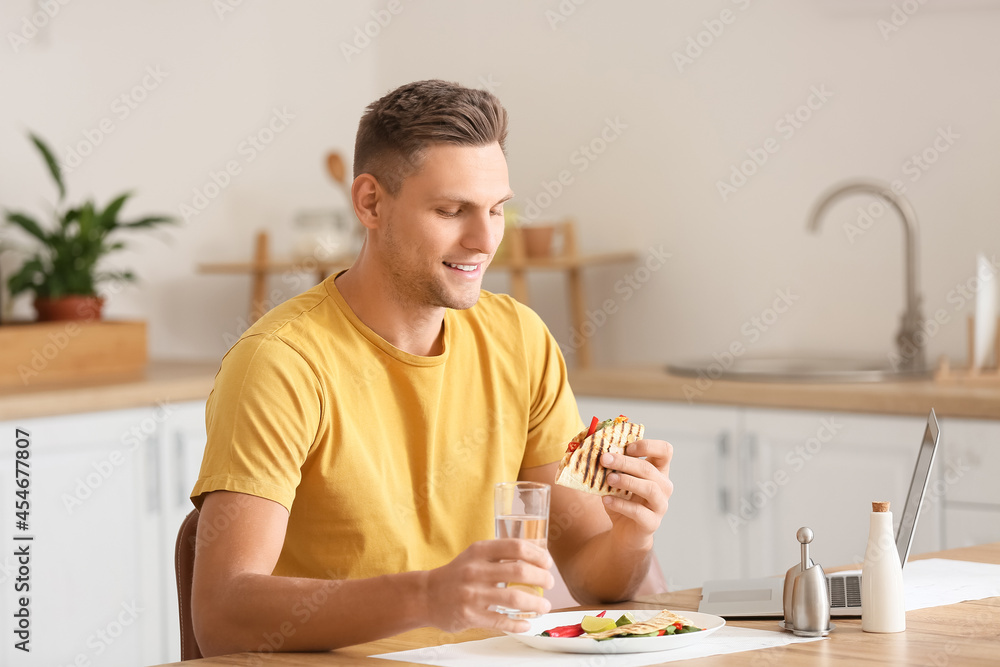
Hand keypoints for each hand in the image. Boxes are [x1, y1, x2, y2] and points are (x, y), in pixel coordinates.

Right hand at [423, 539, 553, 632]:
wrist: (426, 595)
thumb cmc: (457, 574)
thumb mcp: (474, 555)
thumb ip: (499, 554)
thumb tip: (536, 557)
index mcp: (479, 551)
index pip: (515, 546)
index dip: (537, 554)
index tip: (547, 563)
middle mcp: (475, 570)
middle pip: (519, 570)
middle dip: (542, 578)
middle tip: (549, 583)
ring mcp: (472, 594)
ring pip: (514, 598)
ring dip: (536, 604)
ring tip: (544, 607)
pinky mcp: (469, 616)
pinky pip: (501, 622)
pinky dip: (519, 624)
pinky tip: (527, 623)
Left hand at [600, 439, 673, 550]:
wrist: (624, 532)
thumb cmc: (622, 500)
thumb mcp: (617, 480)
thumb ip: (612, 467)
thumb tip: (597, 451)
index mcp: (658, 471)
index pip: (665, 450)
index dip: (648, 445)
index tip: (627, 447)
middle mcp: (664, 486)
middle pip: (649, 469)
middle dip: (625, 462)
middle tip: (604, 459)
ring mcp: (661, 505)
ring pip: (650, 489)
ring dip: (627, 481)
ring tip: (608, 479)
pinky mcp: (652, 523)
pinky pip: (638, 511)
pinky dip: (621, 504)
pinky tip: (606, 500)